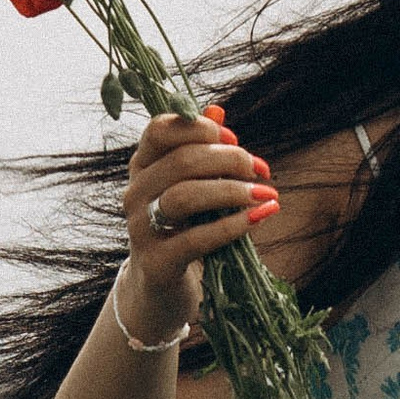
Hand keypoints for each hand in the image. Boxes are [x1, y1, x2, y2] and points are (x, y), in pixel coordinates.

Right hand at [119, 109, 275, 331]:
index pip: (161, 130)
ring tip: (264, 195)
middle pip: (182, 160)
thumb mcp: (189, 186)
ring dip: (231, 191)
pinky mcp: (157, 262)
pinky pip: (196, 239)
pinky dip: (232, 226)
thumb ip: (201, 149)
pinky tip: (258, 218)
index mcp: (141, 166)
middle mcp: (134, 193)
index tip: (234, 139)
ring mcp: (140, 229)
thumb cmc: (181, 228)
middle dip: (229, 160)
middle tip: (261, 171)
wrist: (159, 288)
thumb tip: (218, 110)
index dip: (201, 128)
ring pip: (185, 196)